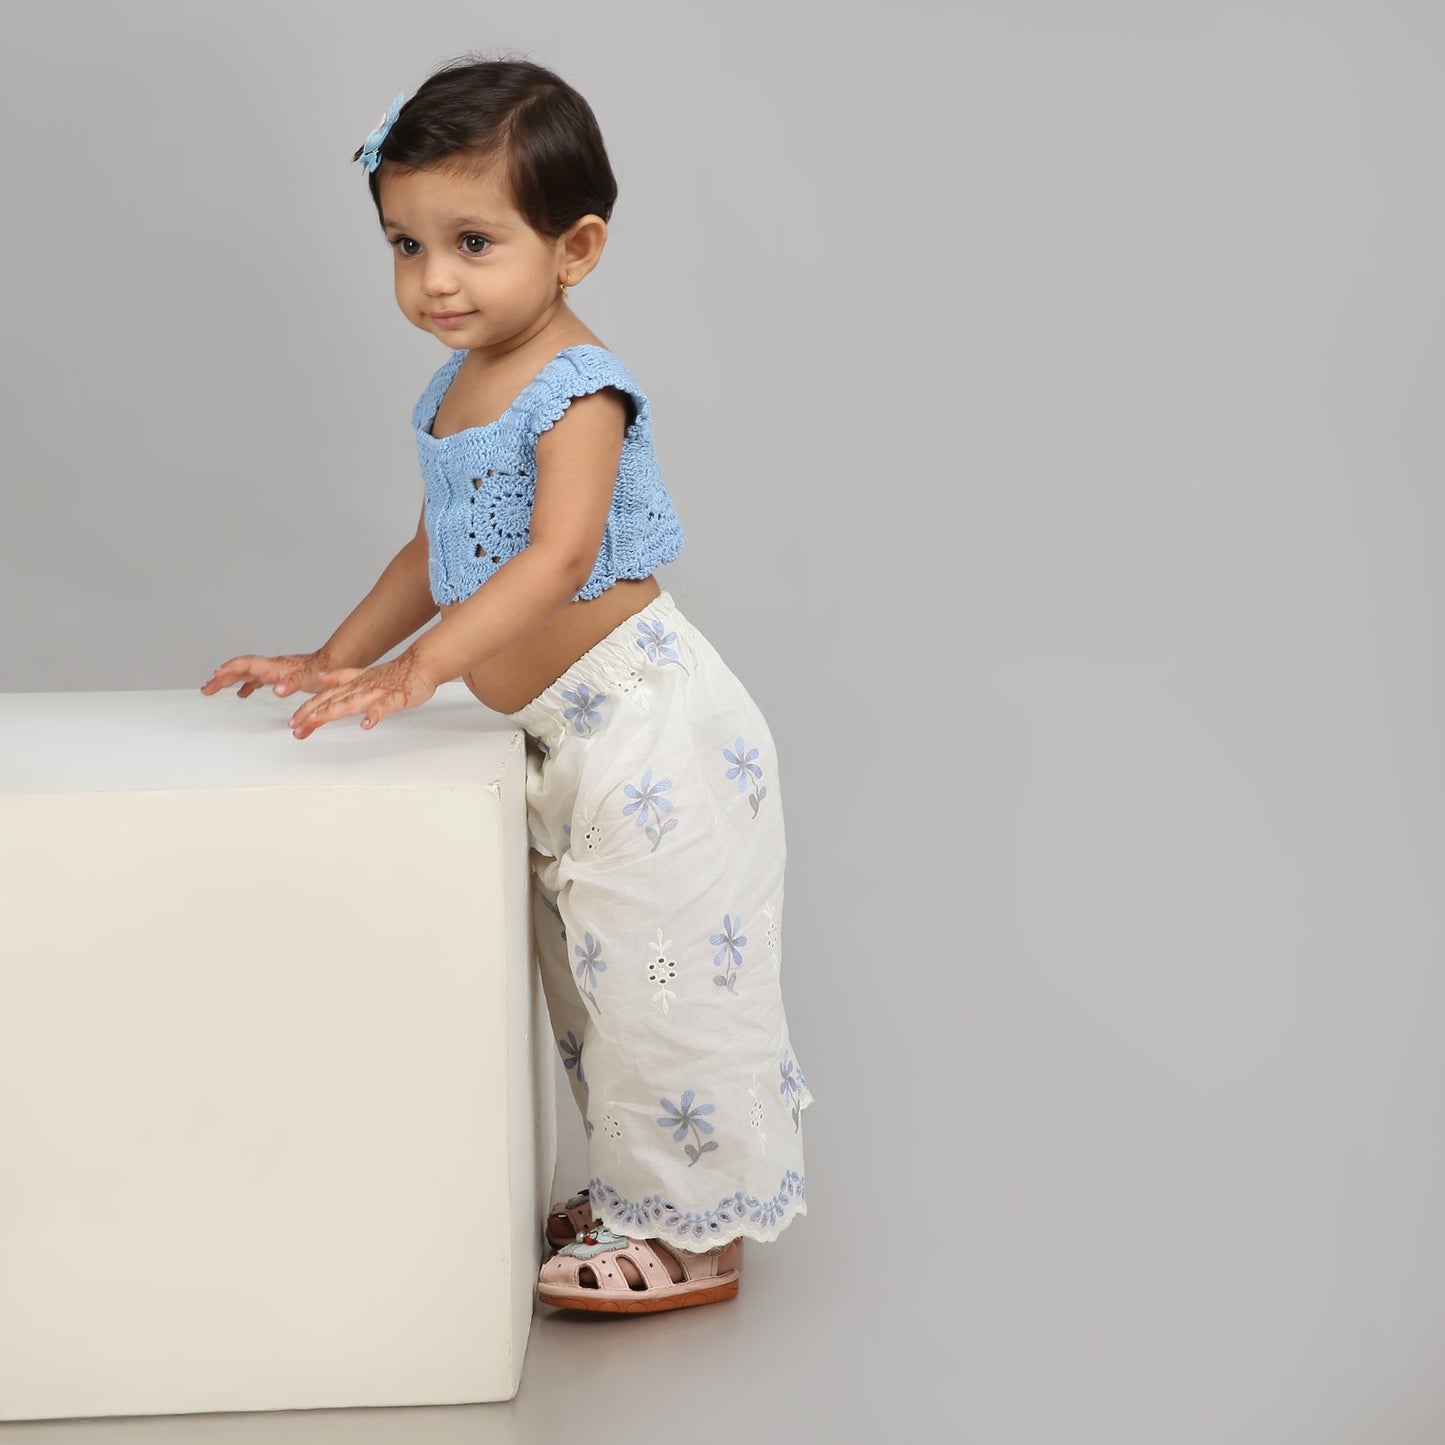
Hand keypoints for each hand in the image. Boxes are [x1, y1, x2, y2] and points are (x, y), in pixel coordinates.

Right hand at [201, 649, 337, 698]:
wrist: (335, 664)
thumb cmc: (322, 671)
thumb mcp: (307, 678)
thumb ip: (291, 683)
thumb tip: (276, 690)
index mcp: (274, 666)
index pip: (246, 664)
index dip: (230, 669)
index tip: (215, 675)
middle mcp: (271, 666)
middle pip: (240, 669)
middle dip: (221, 678)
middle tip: (206, 689)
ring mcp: (274, 671)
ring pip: (245, 674)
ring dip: (228, 681)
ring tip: (213, 689)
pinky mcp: (279, 676)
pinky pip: (256, 680)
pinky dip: (246, 686)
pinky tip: (241, 694)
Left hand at [287, 647, 438, 738]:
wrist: (420, 665)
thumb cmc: (395, 675)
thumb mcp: (362, 674)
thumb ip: (340, 677)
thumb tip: (320, 679)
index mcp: (352, 685)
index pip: (324, 698)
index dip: (307, 709)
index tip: (293, 723)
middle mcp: (360, 688)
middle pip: (331, 701)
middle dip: (312, 713)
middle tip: (295, 726)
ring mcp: (376, 693)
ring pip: (351, 702)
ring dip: (333, 710)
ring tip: (317, 719)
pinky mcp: (393, 698)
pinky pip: (383, 707)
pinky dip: (374, 715)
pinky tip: (366, 725)